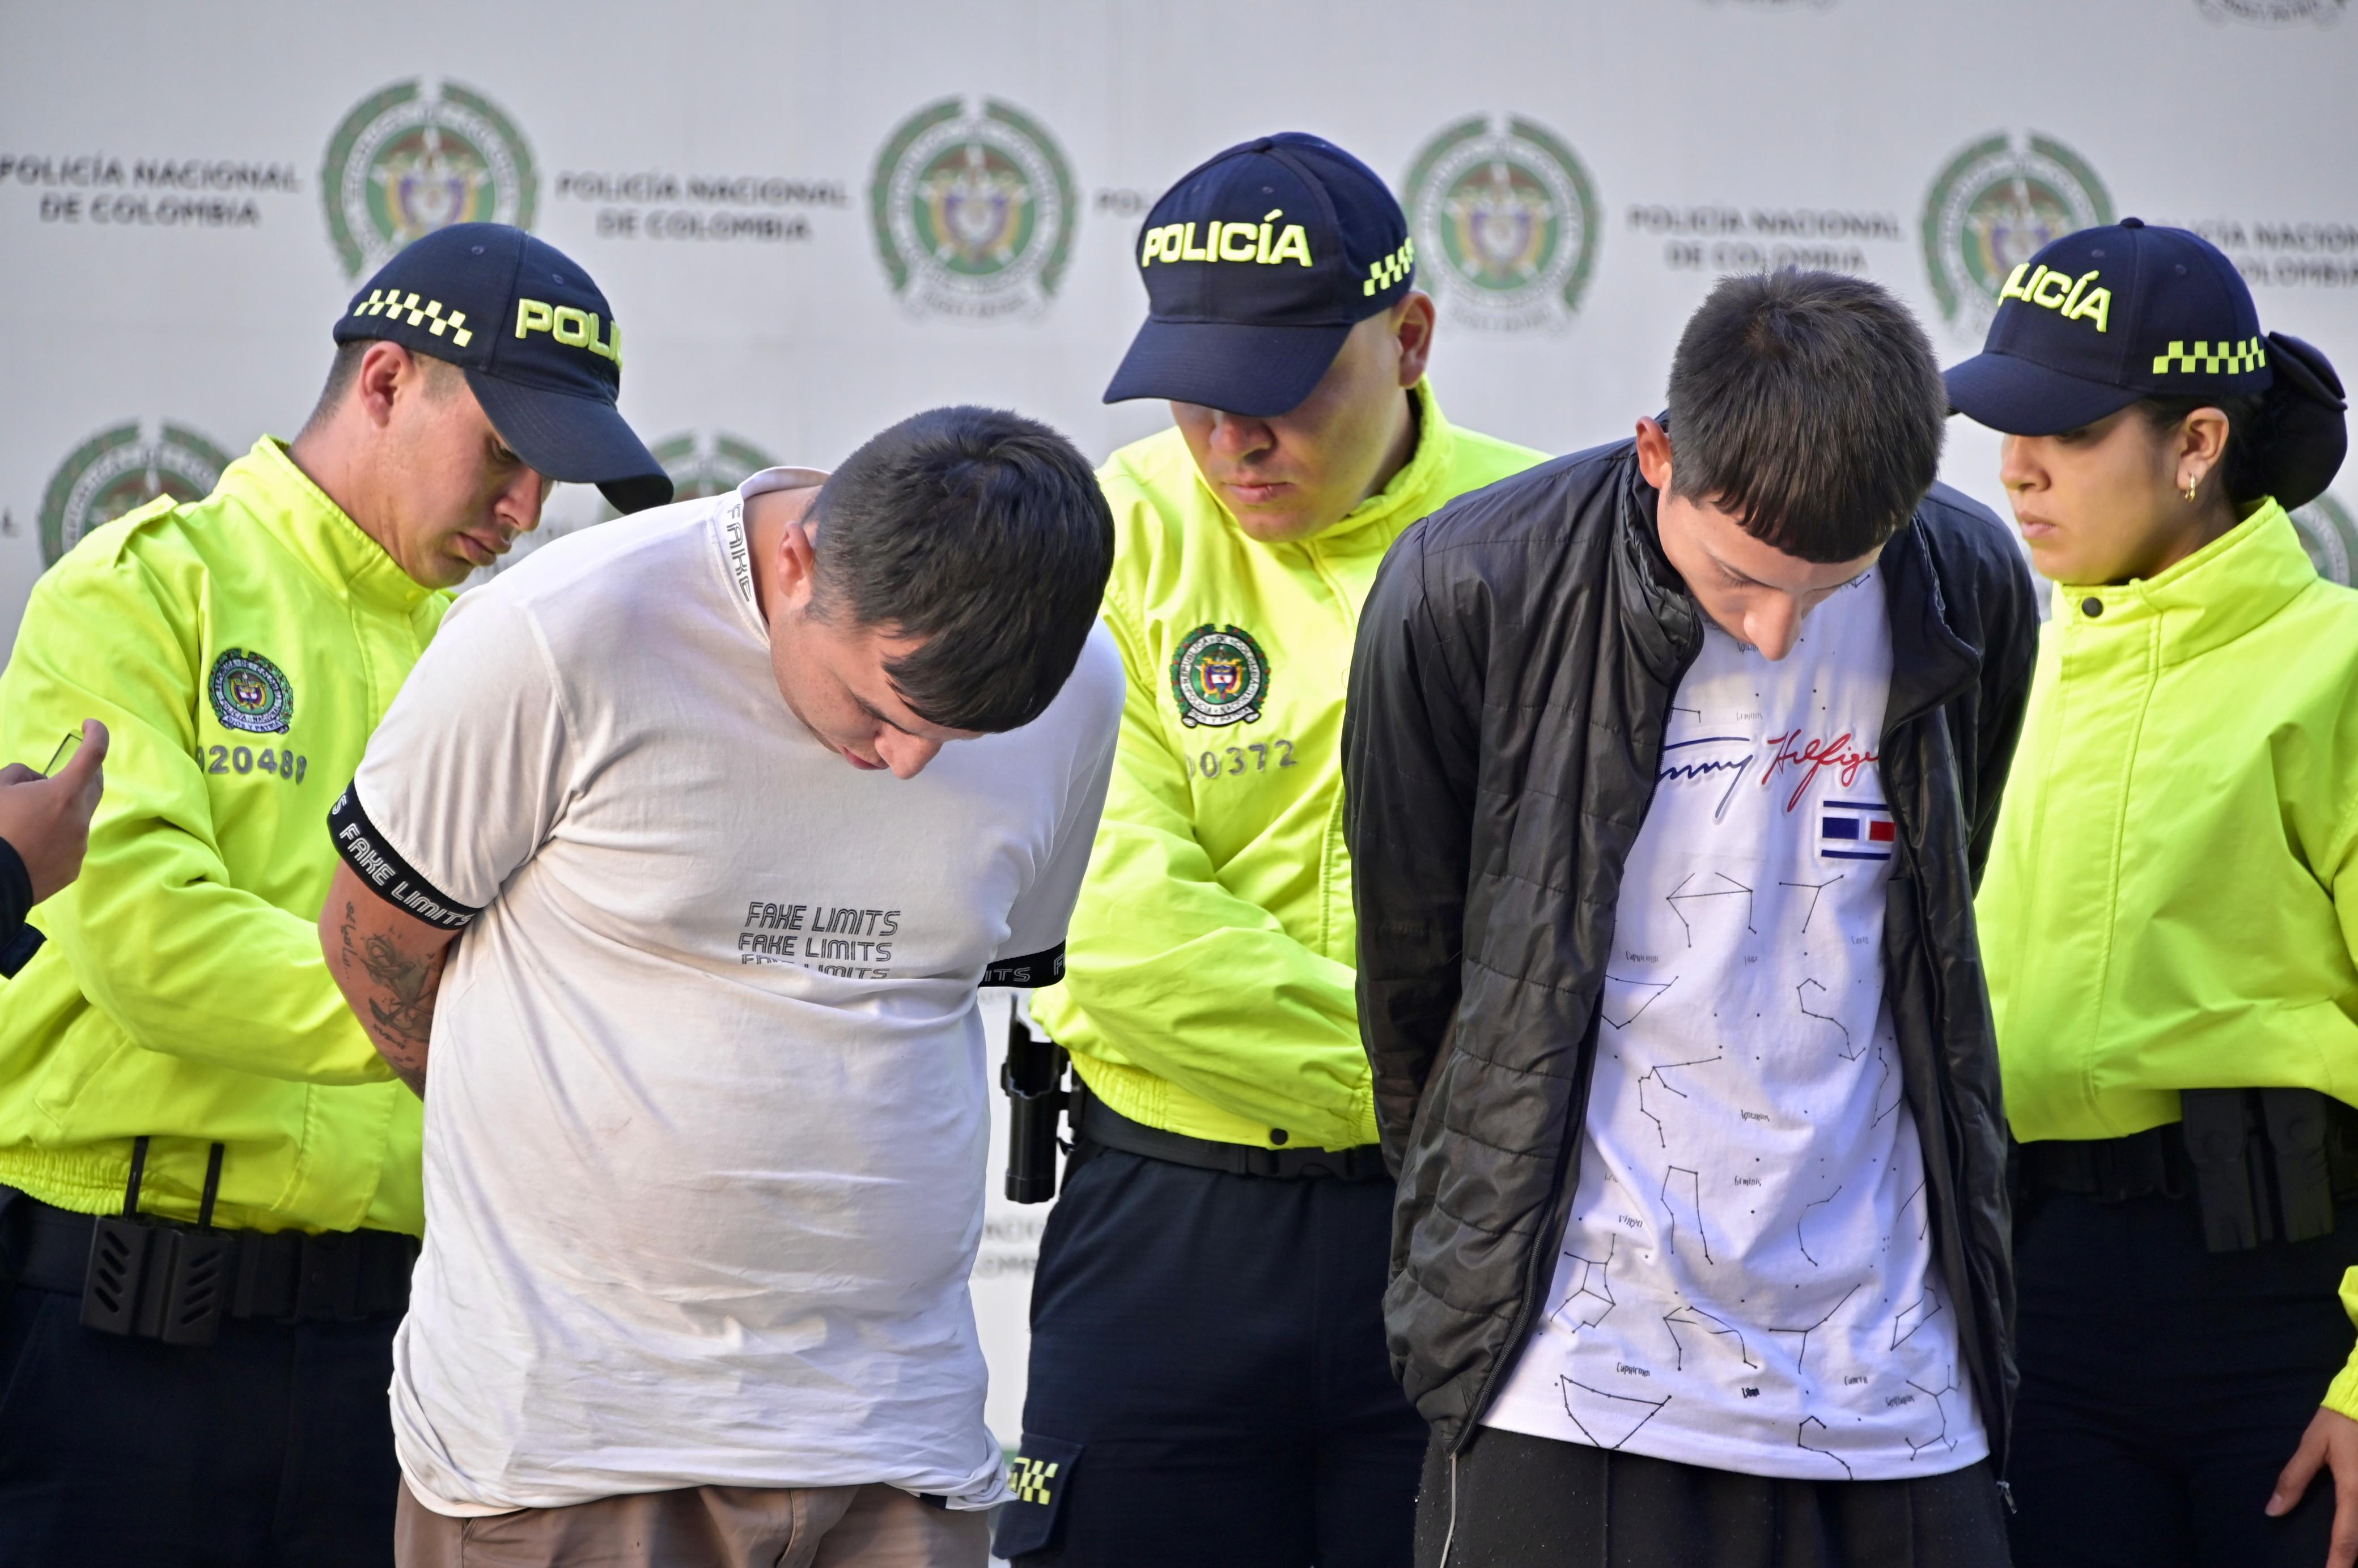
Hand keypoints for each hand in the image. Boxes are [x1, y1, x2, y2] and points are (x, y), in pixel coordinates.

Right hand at [0, 720, 109, 903]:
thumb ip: (22, 775)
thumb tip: (38, 781)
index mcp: (64, 794)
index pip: (93, 755)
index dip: (97, 734)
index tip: (92, 725)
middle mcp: (80, 819)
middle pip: (93, 786)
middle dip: (84, 773)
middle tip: (67, 768)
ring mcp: (79, 846)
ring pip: (78, 818)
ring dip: (62, 809)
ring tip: (29, 818)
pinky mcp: (73, 867)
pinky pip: (70, 844)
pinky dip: (57, 836)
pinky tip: (33, 843)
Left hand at [2270, 1404, 2357, 1565]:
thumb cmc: (2341, 1422)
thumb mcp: (2313, 1446)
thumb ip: (2294, 1479)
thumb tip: (2272, 1510)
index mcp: (2354, 1490)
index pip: (2346, 1538)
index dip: (2338, 1563)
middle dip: (2351, 1559)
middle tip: (2335, 1567)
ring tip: (2341, 1557)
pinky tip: (2355, 1533)